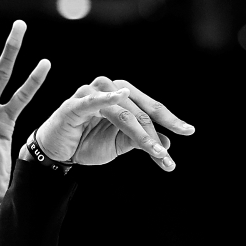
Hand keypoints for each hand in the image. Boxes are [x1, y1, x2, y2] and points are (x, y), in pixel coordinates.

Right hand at [32, 77, 193, 170]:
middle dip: (156, 134)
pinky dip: (105, 98)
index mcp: (122, 95)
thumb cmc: (87, 143)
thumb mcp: (119, 144)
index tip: (188, 131)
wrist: (57, 153)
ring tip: (155, 152)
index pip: (149, 107)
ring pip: (123, 113)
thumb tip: (168, 143)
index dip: (169, 119)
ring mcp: (91, 94)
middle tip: (168, 156)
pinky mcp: (74, 105)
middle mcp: (109, 89)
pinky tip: (120, 96)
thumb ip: (140, 141)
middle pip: (139, 111)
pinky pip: (92, 101)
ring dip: (140, 133)